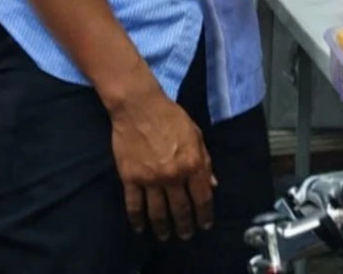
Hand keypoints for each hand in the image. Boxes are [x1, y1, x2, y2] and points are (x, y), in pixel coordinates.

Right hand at [109, 85, 214, 240]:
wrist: (139, 107)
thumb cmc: (171, 116)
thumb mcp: (196, 134)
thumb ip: (205, 160)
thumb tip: (212, 184)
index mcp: (193, 163)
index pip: (202, 197)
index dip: (205, 214)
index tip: (205, 224)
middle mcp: (173, 175)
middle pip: (181, 209)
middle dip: (185, 225)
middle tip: (186, 235)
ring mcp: (150, 179)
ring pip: (158, 212)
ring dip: (163, 227)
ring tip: (166, 236)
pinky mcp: (130, 178)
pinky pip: (134, 205)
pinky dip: (137, 219)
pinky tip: (140, 227)